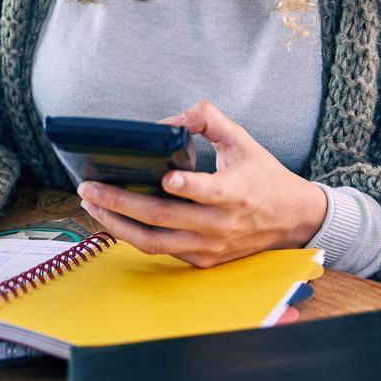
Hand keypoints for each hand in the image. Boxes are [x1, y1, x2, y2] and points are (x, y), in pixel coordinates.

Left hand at [77, 100, 326, 267]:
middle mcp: (220, 225)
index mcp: (235, 193)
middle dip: (121, 202)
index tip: (166, 177)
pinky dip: (133, 236)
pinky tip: (112, 218)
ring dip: (117, 224)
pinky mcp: (202, 260)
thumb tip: (171, 120)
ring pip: (155, 243)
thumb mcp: (243, 141)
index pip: (210, 192)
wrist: (292, 220)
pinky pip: (161, 251)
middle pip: (164, 218)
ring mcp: (210, 248)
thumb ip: (209, 120)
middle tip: (89, 187)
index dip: (187, 187)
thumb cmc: (263, 176)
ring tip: (91, 204)